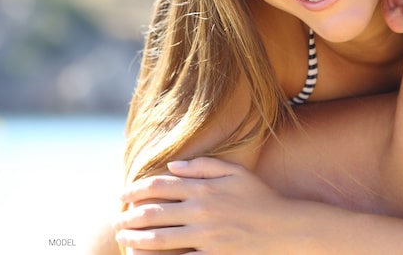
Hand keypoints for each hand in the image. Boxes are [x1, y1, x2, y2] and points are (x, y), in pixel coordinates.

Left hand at [115, 157, 308, 253]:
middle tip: (116, 220)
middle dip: (129, 216)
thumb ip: (204, 166)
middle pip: (154, 212)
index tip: (122, 194)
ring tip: (123, 238)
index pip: (160, 186)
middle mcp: (202, 211)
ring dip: (136, 238)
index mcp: (205, 188)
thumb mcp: (236, 172)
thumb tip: (173, 165)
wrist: (286, 228)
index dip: (136, 189)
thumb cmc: (261, 198)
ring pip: (159, 238)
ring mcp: (206, 237)